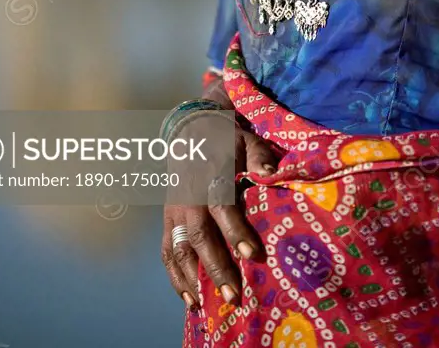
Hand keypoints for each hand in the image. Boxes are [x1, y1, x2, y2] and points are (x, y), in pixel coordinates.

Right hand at [161, 114, 279, 309]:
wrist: (191, 133)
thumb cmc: (226, 141)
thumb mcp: (245, 140)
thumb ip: (258, 156)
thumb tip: (270, 173)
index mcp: (210, 176)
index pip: (222, 206)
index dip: (235, 230)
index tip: (252, 254)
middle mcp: (189, 197)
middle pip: (200, 235)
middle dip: (216, 268)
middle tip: (234, 296)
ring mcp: (174, 210)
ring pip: (180, 248)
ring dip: (193, 279)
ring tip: (209, 306)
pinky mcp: (167, 220)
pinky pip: (167, 252)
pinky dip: (175, 277)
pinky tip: (190, 299)